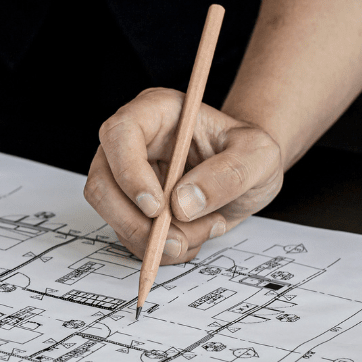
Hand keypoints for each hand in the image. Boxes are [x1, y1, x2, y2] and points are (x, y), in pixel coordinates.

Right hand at [84, 87, 282, 263]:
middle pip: (102, 182)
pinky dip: (161, 249)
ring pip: (113, 216)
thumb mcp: (259, 156)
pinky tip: (194, 234)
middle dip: (137, 222)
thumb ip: (229, 174)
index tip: (157, 207)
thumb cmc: (249, 153)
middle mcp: (132, 143)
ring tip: (206, 229)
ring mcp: (125, 177)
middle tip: (179, 240)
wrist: (247, 174)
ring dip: (157, 240)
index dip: (129, 173)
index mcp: (156, 112)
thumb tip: (182, 202)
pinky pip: (129, 236)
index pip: (119, 134)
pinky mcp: (130, 207)